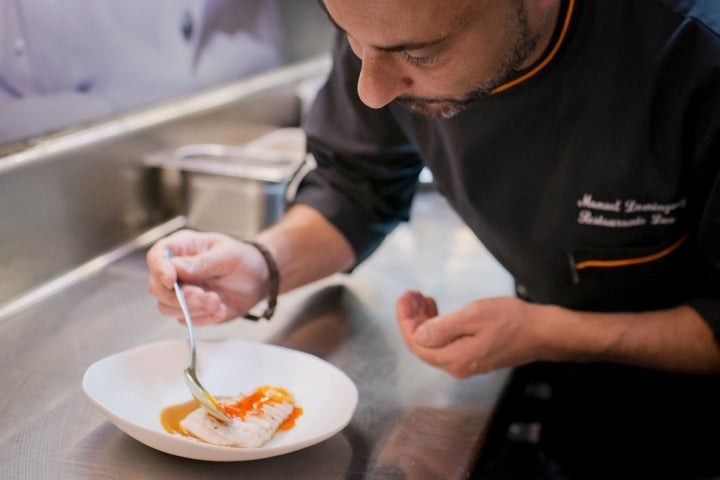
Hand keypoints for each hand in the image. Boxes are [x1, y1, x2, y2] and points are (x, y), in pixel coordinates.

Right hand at [146, 229, 269, 324]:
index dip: (159, 269)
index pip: (157, 256)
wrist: (259, 279)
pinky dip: (203, 318)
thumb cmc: (243, 259)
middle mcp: (176, 271)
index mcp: (182, 248)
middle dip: (180, 296)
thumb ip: (202, 263)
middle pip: (157, 287)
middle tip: (205, 297)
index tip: (170, 280)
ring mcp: (181, 292)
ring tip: (217, 302)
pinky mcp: (191, 310)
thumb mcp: (227, 255)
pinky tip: (220, 309)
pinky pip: (186, 320)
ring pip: (167, 307)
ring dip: (192, 309)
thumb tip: (175, 269)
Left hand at [395, 291, 541, 377]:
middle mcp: (457, 366)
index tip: (405, 296)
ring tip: (421, 298)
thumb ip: (442, 328)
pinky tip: (436, 310)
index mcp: (454, 358)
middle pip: (421, 344)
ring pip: (433, 342)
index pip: (416, 342)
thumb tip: (418, 335)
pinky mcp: (473, 355)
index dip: (405, 319)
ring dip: (423, 320)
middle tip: (411, 294)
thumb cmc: (511, 320)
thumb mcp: (473, 316)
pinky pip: (445, 342)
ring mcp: (465, 362)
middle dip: (412, 318)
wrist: (542, 332)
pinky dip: (437, 325)